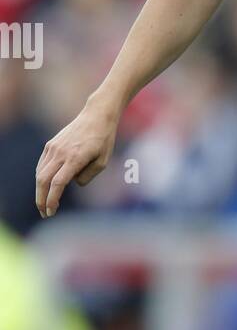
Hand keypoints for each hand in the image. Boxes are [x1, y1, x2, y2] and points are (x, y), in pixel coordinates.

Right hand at [35, 97, 118, 217]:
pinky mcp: (50, 144)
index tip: (51, 211)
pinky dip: (41, 178)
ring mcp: (53, 148)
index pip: (58, 183)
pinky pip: (42, 165)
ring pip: (40, 173)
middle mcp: (61, 153)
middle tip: (45, 213)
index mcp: (75, 158)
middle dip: (41, 200)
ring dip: (40, 190)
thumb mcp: (103, 161)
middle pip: (43, 180)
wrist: (96, 116)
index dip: (52, 199)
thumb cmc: (104, 140)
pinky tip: (45, 187)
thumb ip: (87, 176)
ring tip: (45, 203)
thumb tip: (73, 183)